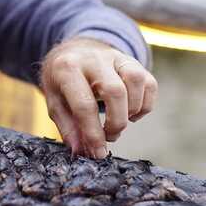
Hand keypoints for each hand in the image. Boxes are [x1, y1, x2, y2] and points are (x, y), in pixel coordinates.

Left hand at [39, 37, 157, 158]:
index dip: (93, 134)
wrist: (73, 52)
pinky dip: (145, 105)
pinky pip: (149, 83)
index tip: (98, 153)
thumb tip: (82, 153)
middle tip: (109, 136)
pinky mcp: (133, 61)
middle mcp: (93, 59)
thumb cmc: (63, 82)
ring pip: (135, 82)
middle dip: (116, 122)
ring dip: (132, 110)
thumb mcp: (55, 103)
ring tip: (119, 121)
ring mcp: (116, 57)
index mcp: (67, 69)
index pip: (84, 105)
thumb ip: (69, 128)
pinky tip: (130, 112)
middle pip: (115, 91)